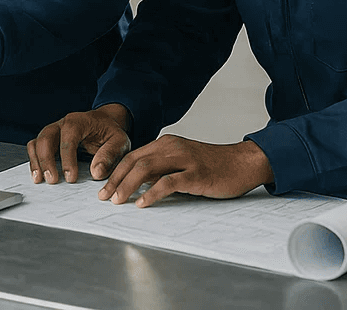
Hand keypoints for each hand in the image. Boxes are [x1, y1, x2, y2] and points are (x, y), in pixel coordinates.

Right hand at [27, 104, 131, 184]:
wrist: (104, 124)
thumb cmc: (110, 133)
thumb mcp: (119, 141)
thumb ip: (110, 154)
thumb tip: (96, 172)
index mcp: (79, 121)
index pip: (68, 136)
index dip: (67, 157)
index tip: (71, 177)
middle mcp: (62, 124)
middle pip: (46, 137)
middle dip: (46, 159)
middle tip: (52, 180)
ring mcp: (53, 131)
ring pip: (37, 142)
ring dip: (37, 161)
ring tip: (39, 180)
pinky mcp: (49, 140)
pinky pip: (35, 147)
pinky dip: (34, 161)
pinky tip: (37, 175)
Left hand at [98, 135, 273, 206]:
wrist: (242, 162)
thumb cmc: (212, 166)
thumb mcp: (182, 162)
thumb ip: (163, 169)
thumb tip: (139, 184)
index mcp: (166, 143)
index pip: (133, 156)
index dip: (115, 172)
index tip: (104, 188)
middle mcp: (171, 147)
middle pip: (134, 161)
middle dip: (115, 180)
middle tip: (104, 197)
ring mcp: (183, 159)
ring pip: (146, 169)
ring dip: (127, 185)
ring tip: (117, 201)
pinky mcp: (195, 174)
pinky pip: (168, 182)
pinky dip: (151, 193)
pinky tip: (142, 203)